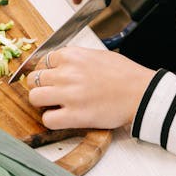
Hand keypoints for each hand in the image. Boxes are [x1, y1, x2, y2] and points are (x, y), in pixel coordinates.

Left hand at [26, 46, 155, 129]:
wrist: (142, 93)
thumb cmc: (125, 75)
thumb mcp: (98, 55)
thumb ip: (75, 58)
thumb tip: (58, 65)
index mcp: (72, 55)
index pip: (42, 61)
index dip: (47, 72)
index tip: (52, 79)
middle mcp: (67, 72)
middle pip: (33, 79)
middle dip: (41, 86)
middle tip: (53, 93)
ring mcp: (69, 94)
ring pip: (34, 97)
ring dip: (43, 102)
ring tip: (56, 105)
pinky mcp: (74, 116)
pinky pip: (47, 119)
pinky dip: (52, 120)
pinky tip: (63, 117)